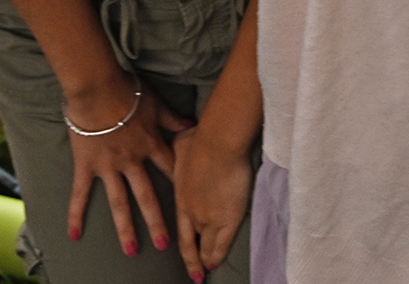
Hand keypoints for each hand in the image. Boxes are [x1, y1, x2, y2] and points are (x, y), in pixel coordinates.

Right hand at [64, 76, 190, 258]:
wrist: (98, 86)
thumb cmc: (127, 91)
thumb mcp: (156, 104)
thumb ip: (173, 118)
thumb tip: (192, 125)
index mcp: (150, 145)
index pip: (170, 170)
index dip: (182, 188)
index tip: (191, 206)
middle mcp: (132, 161)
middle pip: (147, 195)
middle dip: (157, 221)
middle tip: (165, 245)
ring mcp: (109, 166)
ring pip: (119, 202)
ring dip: (125, 228)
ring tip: (131, 251)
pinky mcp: (87, 165)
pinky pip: (81, 193)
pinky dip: (76, 214)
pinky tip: (74, 235)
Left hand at [173, 121, 254, 281]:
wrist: (217, 143)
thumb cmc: (199, 139)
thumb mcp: (180, 144)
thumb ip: (180, 150)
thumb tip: (182, 140)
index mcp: (181, 197)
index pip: (182, 228)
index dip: (184, 243)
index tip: (185, 254)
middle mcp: (192, 212)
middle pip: (193, 240)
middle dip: (193, 258)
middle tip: (195, 272)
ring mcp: (209, 218)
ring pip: (207, 246)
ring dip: (207, 259)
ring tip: (207, 270)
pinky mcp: (227, 218)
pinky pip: (222, 244)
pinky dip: (218, 256)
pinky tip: (216, 265)